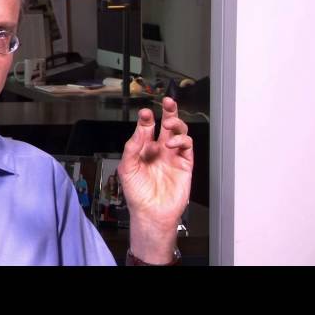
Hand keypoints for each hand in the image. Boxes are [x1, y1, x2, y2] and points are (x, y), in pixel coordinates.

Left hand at [118, 97, 193, 261]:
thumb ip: (132, 147)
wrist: (151, 213)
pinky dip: (182, 140)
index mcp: (144, 148)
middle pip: (168, 124)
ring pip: (180, 132)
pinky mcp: (185, 164)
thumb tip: (140, 128)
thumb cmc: (137, 193)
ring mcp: (173, 155)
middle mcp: (160, 149)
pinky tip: (172, 144)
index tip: (145, 113)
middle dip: (169, 110)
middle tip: (167, 100)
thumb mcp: (127, 167)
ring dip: (176, 123)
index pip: (147, 127)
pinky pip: (187, 146)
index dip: (147, 118)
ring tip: (169, 123)